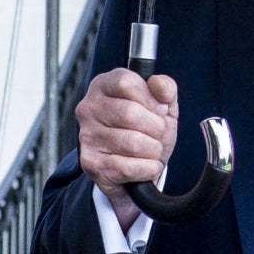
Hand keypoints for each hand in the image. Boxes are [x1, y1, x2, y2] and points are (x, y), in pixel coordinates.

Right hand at [75, 68, 178, 230]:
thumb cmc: (148, 130)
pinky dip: (148, 169)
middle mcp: (88, 108)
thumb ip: (166, 88)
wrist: (136, 170)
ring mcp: (87, 137)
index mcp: (103, 86)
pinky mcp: (91, 164)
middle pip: (130, 113)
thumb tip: (157, 83)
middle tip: (158, 134)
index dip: (150, 99)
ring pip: (133, 142)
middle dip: (157, 128)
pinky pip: (129, 167)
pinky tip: (146, 166)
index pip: (126, 83)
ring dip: (154, 150)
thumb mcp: (163, 104)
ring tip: (151, 150)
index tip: (159, 110)